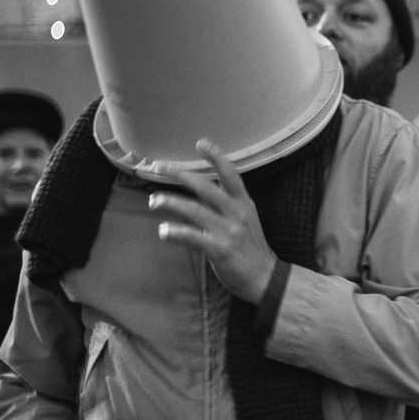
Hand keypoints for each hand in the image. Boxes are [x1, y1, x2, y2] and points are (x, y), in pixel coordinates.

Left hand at [149, 139, 276, 303]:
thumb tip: (194, 195)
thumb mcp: (244, 220)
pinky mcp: (220, 249)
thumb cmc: (250, 248)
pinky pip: (193, 236)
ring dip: (171, 202)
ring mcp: (229, 230)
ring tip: (154, 200)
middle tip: (158, 167)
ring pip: (194, 210)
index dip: (216, 157)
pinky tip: (162, 230)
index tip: (201, 143)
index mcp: (244, 203)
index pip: (231, 174)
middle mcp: (237, 212)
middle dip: (180, 174)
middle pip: (205, 187)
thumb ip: (223, 206)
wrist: (264, 277)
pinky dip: (175, 232)